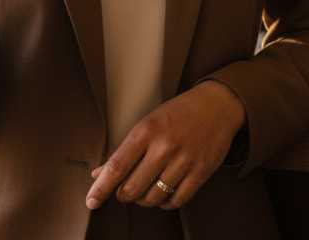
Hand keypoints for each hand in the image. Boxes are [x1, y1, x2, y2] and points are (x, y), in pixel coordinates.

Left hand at [85, 81, 245, 211]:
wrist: (217, 105)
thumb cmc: (178, 113)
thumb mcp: (148, 123)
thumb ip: (125, 151)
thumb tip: (99, 174)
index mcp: (147, 130)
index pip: (117, 166)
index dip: (101, 188)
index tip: (91, 201)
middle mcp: (164, 146)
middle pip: (132, 189)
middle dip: (124, 194)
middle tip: (127, 188)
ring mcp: (184, 160)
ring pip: (152, 198)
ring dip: (145, 199)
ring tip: (148, 187)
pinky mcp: (201, 172)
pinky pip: (175, 201)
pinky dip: (165, 203)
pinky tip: (165, 192)